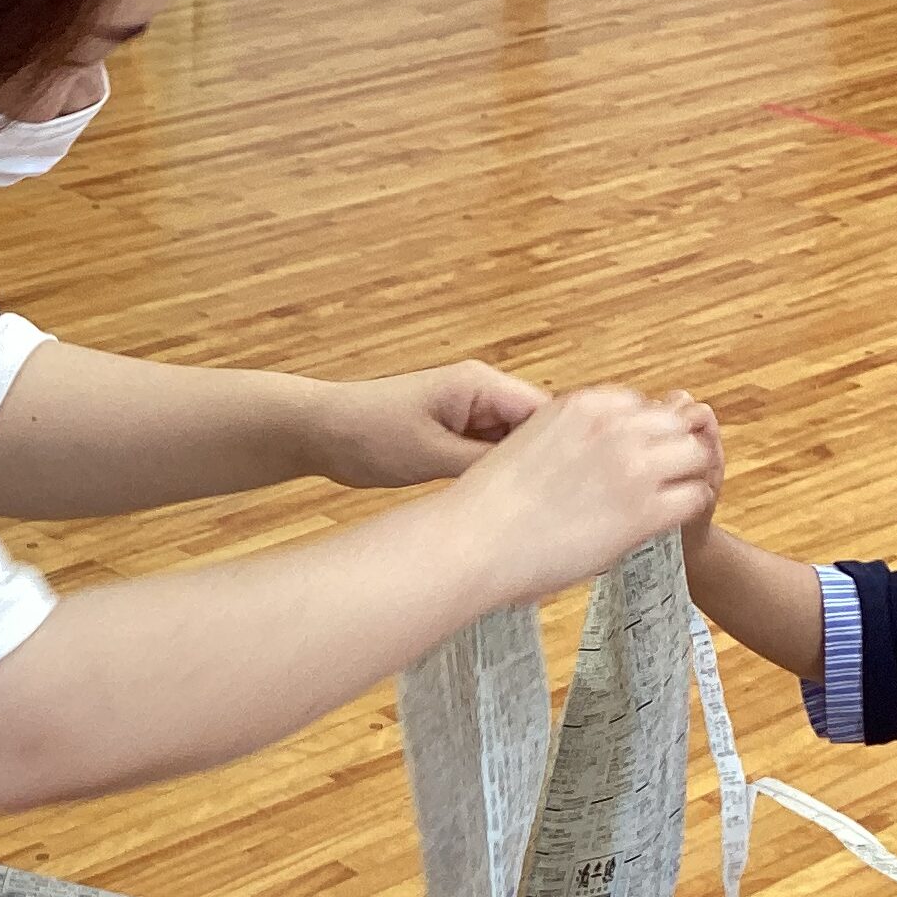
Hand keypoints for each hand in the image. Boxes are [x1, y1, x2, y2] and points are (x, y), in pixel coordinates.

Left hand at [311, 362, 548, 488]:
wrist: (319, 431)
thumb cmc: (367, 434)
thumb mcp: (433, 456)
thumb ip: (487, 465)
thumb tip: (532, 483)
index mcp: (481, 385)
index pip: (546, 413)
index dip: (565, 451)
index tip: (576, 489)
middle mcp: (482, 392)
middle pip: (536, 430)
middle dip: (544, 466)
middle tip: (555, 509)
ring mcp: (469, 412)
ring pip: (515, 445)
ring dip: (519, 474)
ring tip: (531, 511)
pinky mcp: (456, 431)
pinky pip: (491, 453)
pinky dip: (495, 476)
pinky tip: (500, 505)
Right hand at [445, 387, 717, 603]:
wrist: (476, 540)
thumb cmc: (490, 503)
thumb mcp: (530, 440)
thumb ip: (569, 435)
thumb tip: (584, 453)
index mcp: (584, 404)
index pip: (640, 405)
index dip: (640, 433)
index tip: (630, 458)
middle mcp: (615, 426)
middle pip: (675, 424)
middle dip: (669, 449)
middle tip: (656, 481)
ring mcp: (634, 466)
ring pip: (695, 455)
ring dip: (684, 476)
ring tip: (665, 500)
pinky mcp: (645, 510)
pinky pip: (695, 497)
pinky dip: (686, 508)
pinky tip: (664, 523)